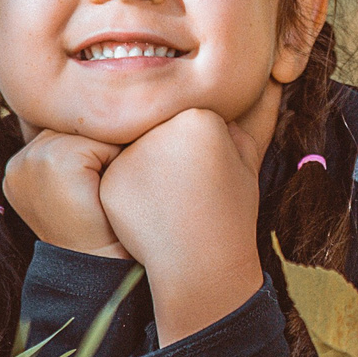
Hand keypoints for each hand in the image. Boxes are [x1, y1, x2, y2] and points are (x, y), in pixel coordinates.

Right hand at [3, 130, 127, 257]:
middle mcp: (18, 160)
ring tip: (103, 186)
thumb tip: (98, 115)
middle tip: (100, 186)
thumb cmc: (94, 228)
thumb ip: (68, 154)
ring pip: (86, 129)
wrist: (94, 263)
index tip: (92, 183)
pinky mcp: (54, 159)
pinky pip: (98, 138)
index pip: (60, 130)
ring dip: (106, 150)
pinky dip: (113, 158)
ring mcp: (32, 158)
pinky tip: (105, 187)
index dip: (87, 150)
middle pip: (72, 125)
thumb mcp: (70, 187)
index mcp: (18, 167)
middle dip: (96, 146)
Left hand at [98, 108, 267, 342]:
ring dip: (147, 169)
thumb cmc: (231, 213)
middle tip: (187, 189)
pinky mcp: (110, 179)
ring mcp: (132, 153)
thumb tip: (241, 92)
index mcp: (202, 115)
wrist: (203, 264)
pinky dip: (128, 191)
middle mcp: (162, 126)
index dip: (201, 148)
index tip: (209, 175)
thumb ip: (240, 122)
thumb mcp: (247, 161)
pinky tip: (149, 212)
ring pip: (135, 149)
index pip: (191, 117)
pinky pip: (116, 174)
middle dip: (170, 154)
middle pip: (160, 129)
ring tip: (170, 202)